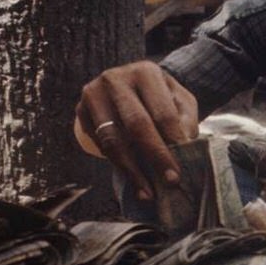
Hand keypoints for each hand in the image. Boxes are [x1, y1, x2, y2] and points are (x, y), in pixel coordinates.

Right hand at [74, 61, 198, 200]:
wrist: (129, 85)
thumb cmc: (160, 97)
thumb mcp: (179, 101)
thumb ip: (184, 122)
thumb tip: (184, 151)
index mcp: (145, 72)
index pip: (162, 112)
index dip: (173, 143)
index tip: (181, 169)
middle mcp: (116, 79)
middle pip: (136, 125)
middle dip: (154, 157)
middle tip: (168, 183)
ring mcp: (94, 94)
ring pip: (113, 139)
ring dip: (132, 170)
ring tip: (148, 192)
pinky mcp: (81, 111)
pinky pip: (100, 145)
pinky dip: (118, 166)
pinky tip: (133, 181)